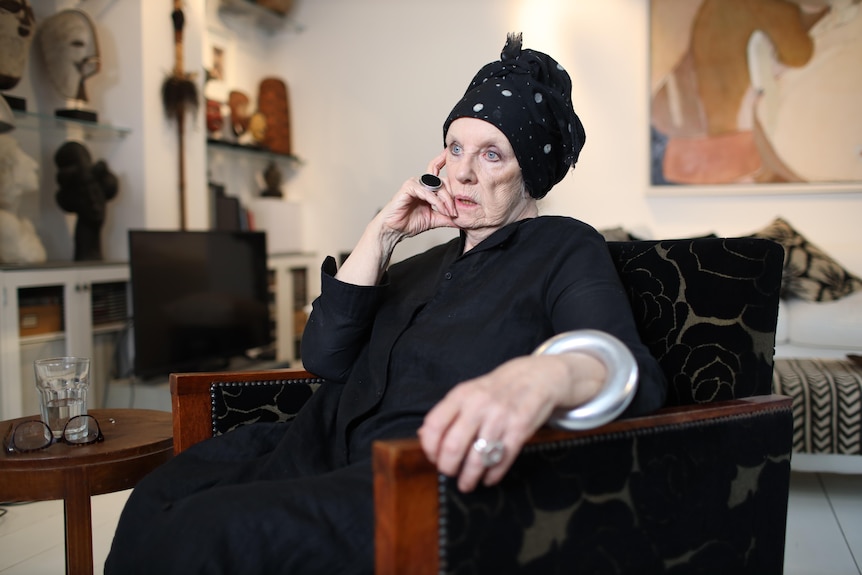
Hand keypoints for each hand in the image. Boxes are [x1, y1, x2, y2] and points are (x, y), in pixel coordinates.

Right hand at [376, 150, 457, 239]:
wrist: (394, 230)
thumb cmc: (410, 223)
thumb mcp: (435, 220)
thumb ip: (448, 217)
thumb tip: (463, 221)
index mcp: (428, 188)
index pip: (440, 173)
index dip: (447, 163)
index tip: (459, 156)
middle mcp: (422, 183)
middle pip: (443, 182)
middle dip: (452, 198)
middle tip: (455, 212)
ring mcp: (415, 184)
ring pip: (437, 187)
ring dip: (445, 201)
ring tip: (449, 213)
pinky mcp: (409, 187)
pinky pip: (427, 192)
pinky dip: (436, 201)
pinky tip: (440, 209)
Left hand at [417, 353, 604, 491]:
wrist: (537, 377)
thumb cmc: (497, 388)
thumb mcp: (469, 392)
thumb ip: (447, 413)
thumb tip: (424, 436)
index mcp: (461, 395)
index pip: (434, 425)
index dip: (429, 447)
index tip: (433, 457)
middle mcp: (479, 405)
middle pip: (453, 447)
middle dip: (448, 468)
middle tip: (449, 474)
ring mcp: (500, 418)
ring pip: (477, 459)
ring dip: (469, 478)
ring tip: (466, 484)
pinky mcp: (520, 430)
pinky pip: (501, 460)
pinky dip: (492, 475)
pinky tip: (488, 478)